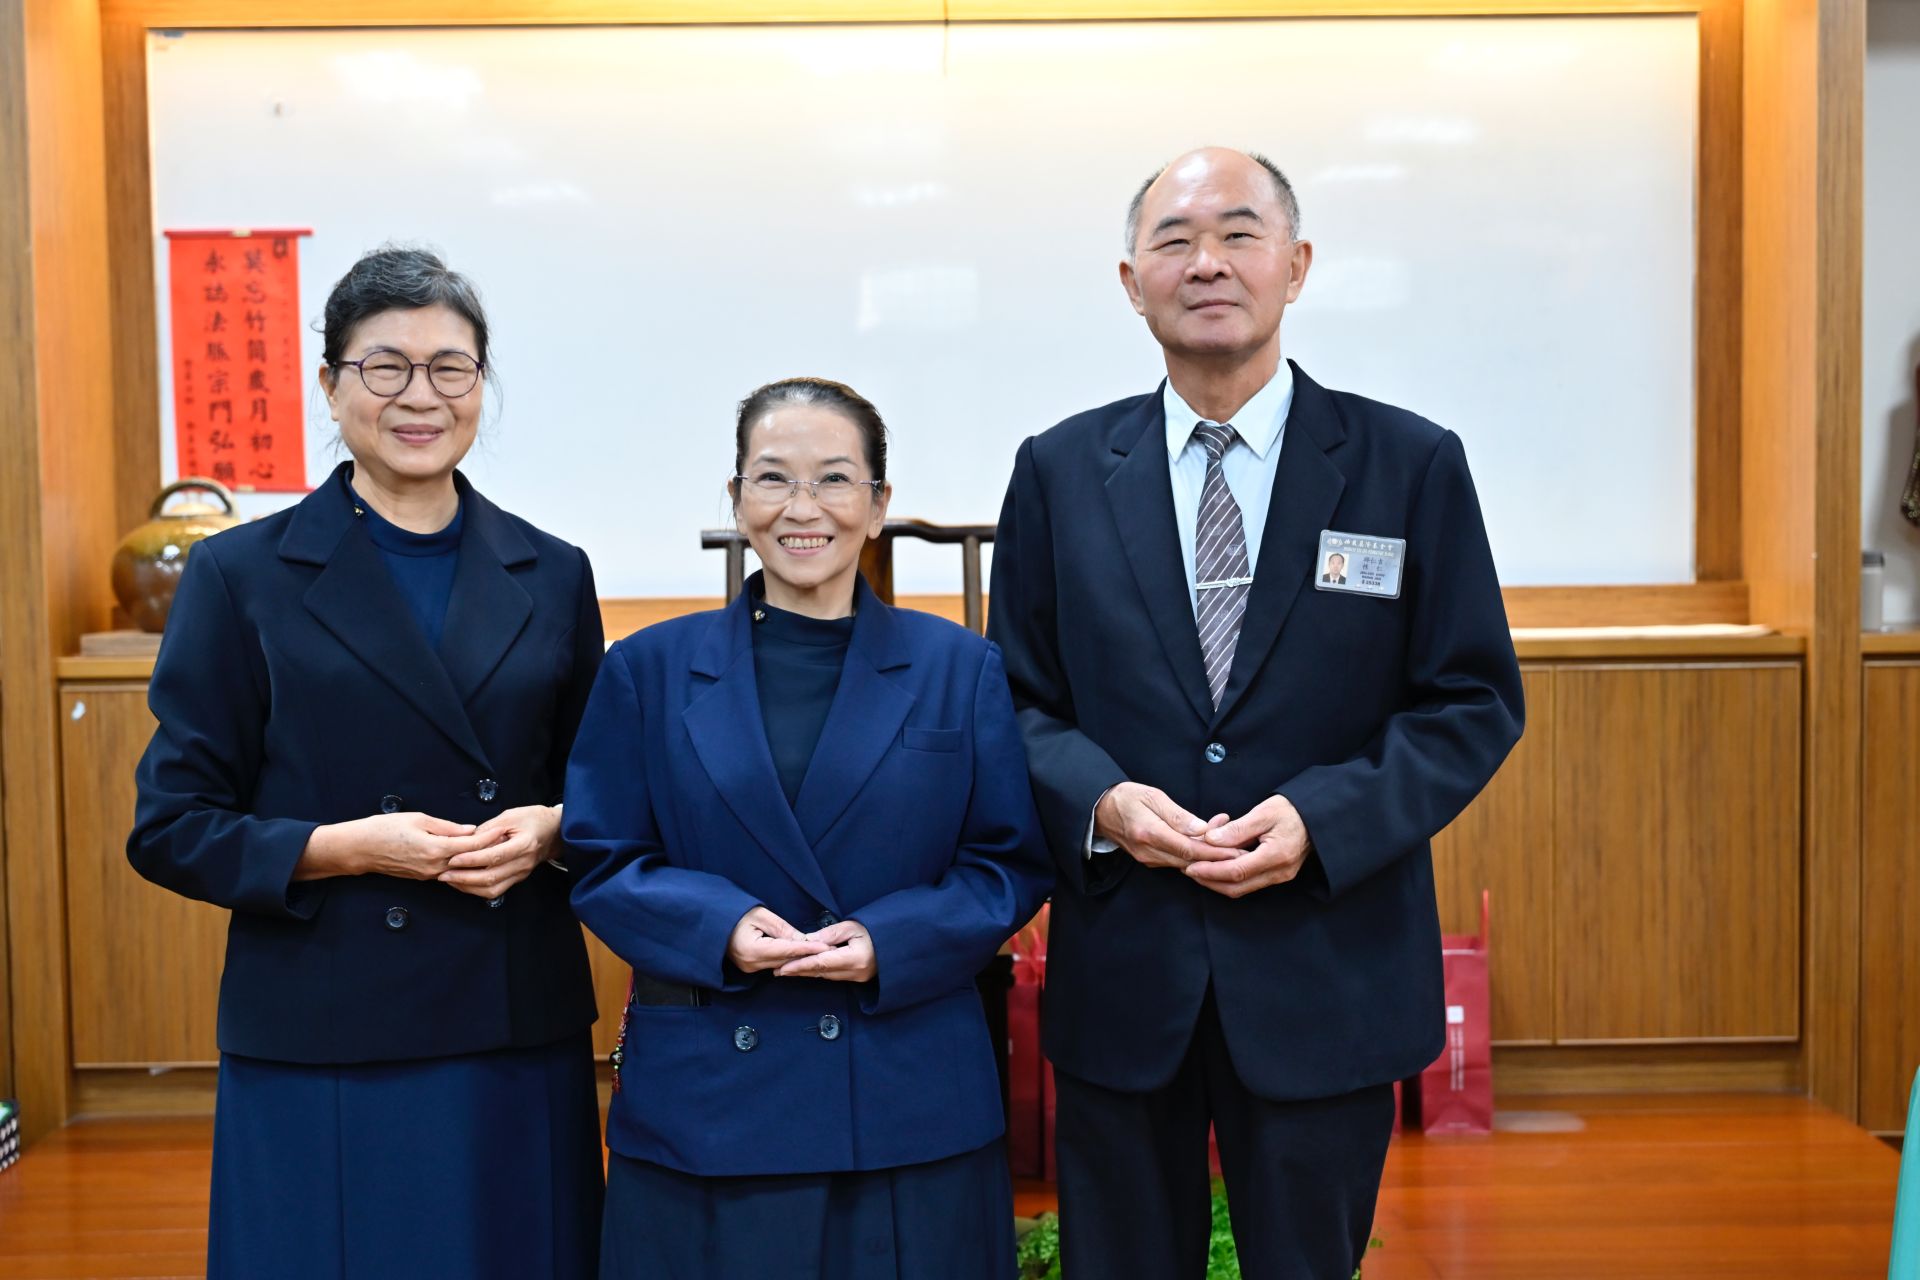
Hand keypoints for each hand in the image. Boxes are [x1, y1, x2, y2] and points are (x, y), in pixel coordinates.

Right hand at [296, 812, 490, 881]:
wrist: (359, 849)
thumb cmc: (384, 829)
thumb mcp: (418, 819)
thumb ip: (447, 827)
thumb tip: (470, 830)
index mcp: (435, 849)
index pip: (470, 845)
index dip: (489, 837)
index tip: (504, 830)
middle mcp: (434, 866)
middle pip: (469, 859)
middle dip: (488, 851)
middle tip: (506, 841)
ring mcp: (428, 875)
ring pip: (459, 867)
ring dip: (475, 858)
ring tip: (493, 848)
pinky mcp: (422, 877)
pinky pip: (447, 871)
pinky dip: (460, 863)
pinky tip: (469, 856)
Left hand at [439, 805, 558, 898]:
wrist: (555, 832)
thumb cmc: (533, 819)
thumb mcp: (510, 816)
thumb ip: (488, 829)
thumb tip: (467, 841)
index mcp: (524, 844)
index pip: (494, 856)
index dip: (472, 859)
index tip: (453, 859)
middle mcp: (523, 863)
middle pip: (491, 878)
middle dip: (464, 878)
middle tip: (444, 874)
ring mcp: (521, 873)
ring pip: (492, 889)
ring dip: (468, 887)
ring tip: (450, 880)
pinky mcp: (517, 878)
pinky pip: (496, 890)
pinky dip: (477, 889)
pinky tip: (463, 883)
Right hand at [727, 907, 828, 974]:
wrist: (714, 922)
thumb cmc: (736, 913)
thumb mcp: (761, 915)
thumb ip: (783, 930)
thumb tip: (803, 940)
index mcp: (751, 949)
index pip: (786, 950)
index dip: (808, 949)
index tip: (825, 948)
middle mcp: (750, 963)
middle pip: (786, 960)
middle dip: (808, 955)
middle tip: (829, 949)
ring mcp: (749, 968)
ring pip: (781, 964)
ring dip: (799, 958)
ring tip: (820, 951)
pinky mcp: (750, 969)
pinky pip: (774, 965)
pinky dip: (787, 959)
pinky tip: (801, 955)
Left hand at [775, 920, 876, 982]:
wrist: (896, 942)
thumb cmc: (875, 929)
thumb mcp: (852, 926)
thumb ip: (829, 935)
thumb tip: (807, 942)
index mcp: (855, 958)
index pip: (821, 963)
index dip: (801, 965)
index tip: (783, 967)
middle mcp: (855, 972)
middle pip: (821, 973)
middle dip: (798, 971)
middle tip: (777, 970)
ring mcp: (857, 978)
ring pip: (825, 976)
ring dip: (806, 973)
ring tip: (786, 970)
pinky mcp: (857, 979)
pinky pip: (833, 976)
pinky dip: (818, 973)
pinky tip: (806, 970)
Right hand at [1094, 782, 1233, 869]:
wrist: (1100, 810)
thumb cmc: (1126, 798)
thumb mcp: (1153, 797)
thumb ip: (1178, 815)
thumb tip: (1202, 829)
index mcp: (1149, 833)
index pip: (1189, 849)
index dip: (1215, 852)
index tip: (1236, 851)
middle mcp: (1149, 851)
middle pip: (1190, 861)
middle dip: (1219, 858)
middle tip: (1244, 852)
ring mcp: (1149, 859)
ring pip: (1186, 863)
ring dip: (1209, 856)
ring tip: (1234, 847)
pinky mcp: (1150, 860)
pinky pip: (1177, 861)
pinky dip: (1195, 855)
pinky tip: (1209, 845)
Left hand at [1184, 795, 1311, 898]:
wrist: (1319, 816)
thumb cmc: (1292, 810)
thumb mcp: (1264, 812)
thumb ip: (1236, 829)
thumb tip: (1210, 839)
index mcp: (1276, 856)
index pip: (1237, 871)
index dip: (1211, 871)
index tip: (1190, 866)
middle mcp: (1279, 872)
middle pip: (1237, 887)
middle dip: (1210, 881)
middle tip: (1188, 870)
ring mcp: (1280, 876)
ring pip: (1242, 888)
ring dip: (1218, 881)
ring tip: (1197, 868)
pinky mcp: (1278, 875)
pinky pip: (1250, 883)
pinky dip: (1230, 877)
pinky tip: (1216, 866)